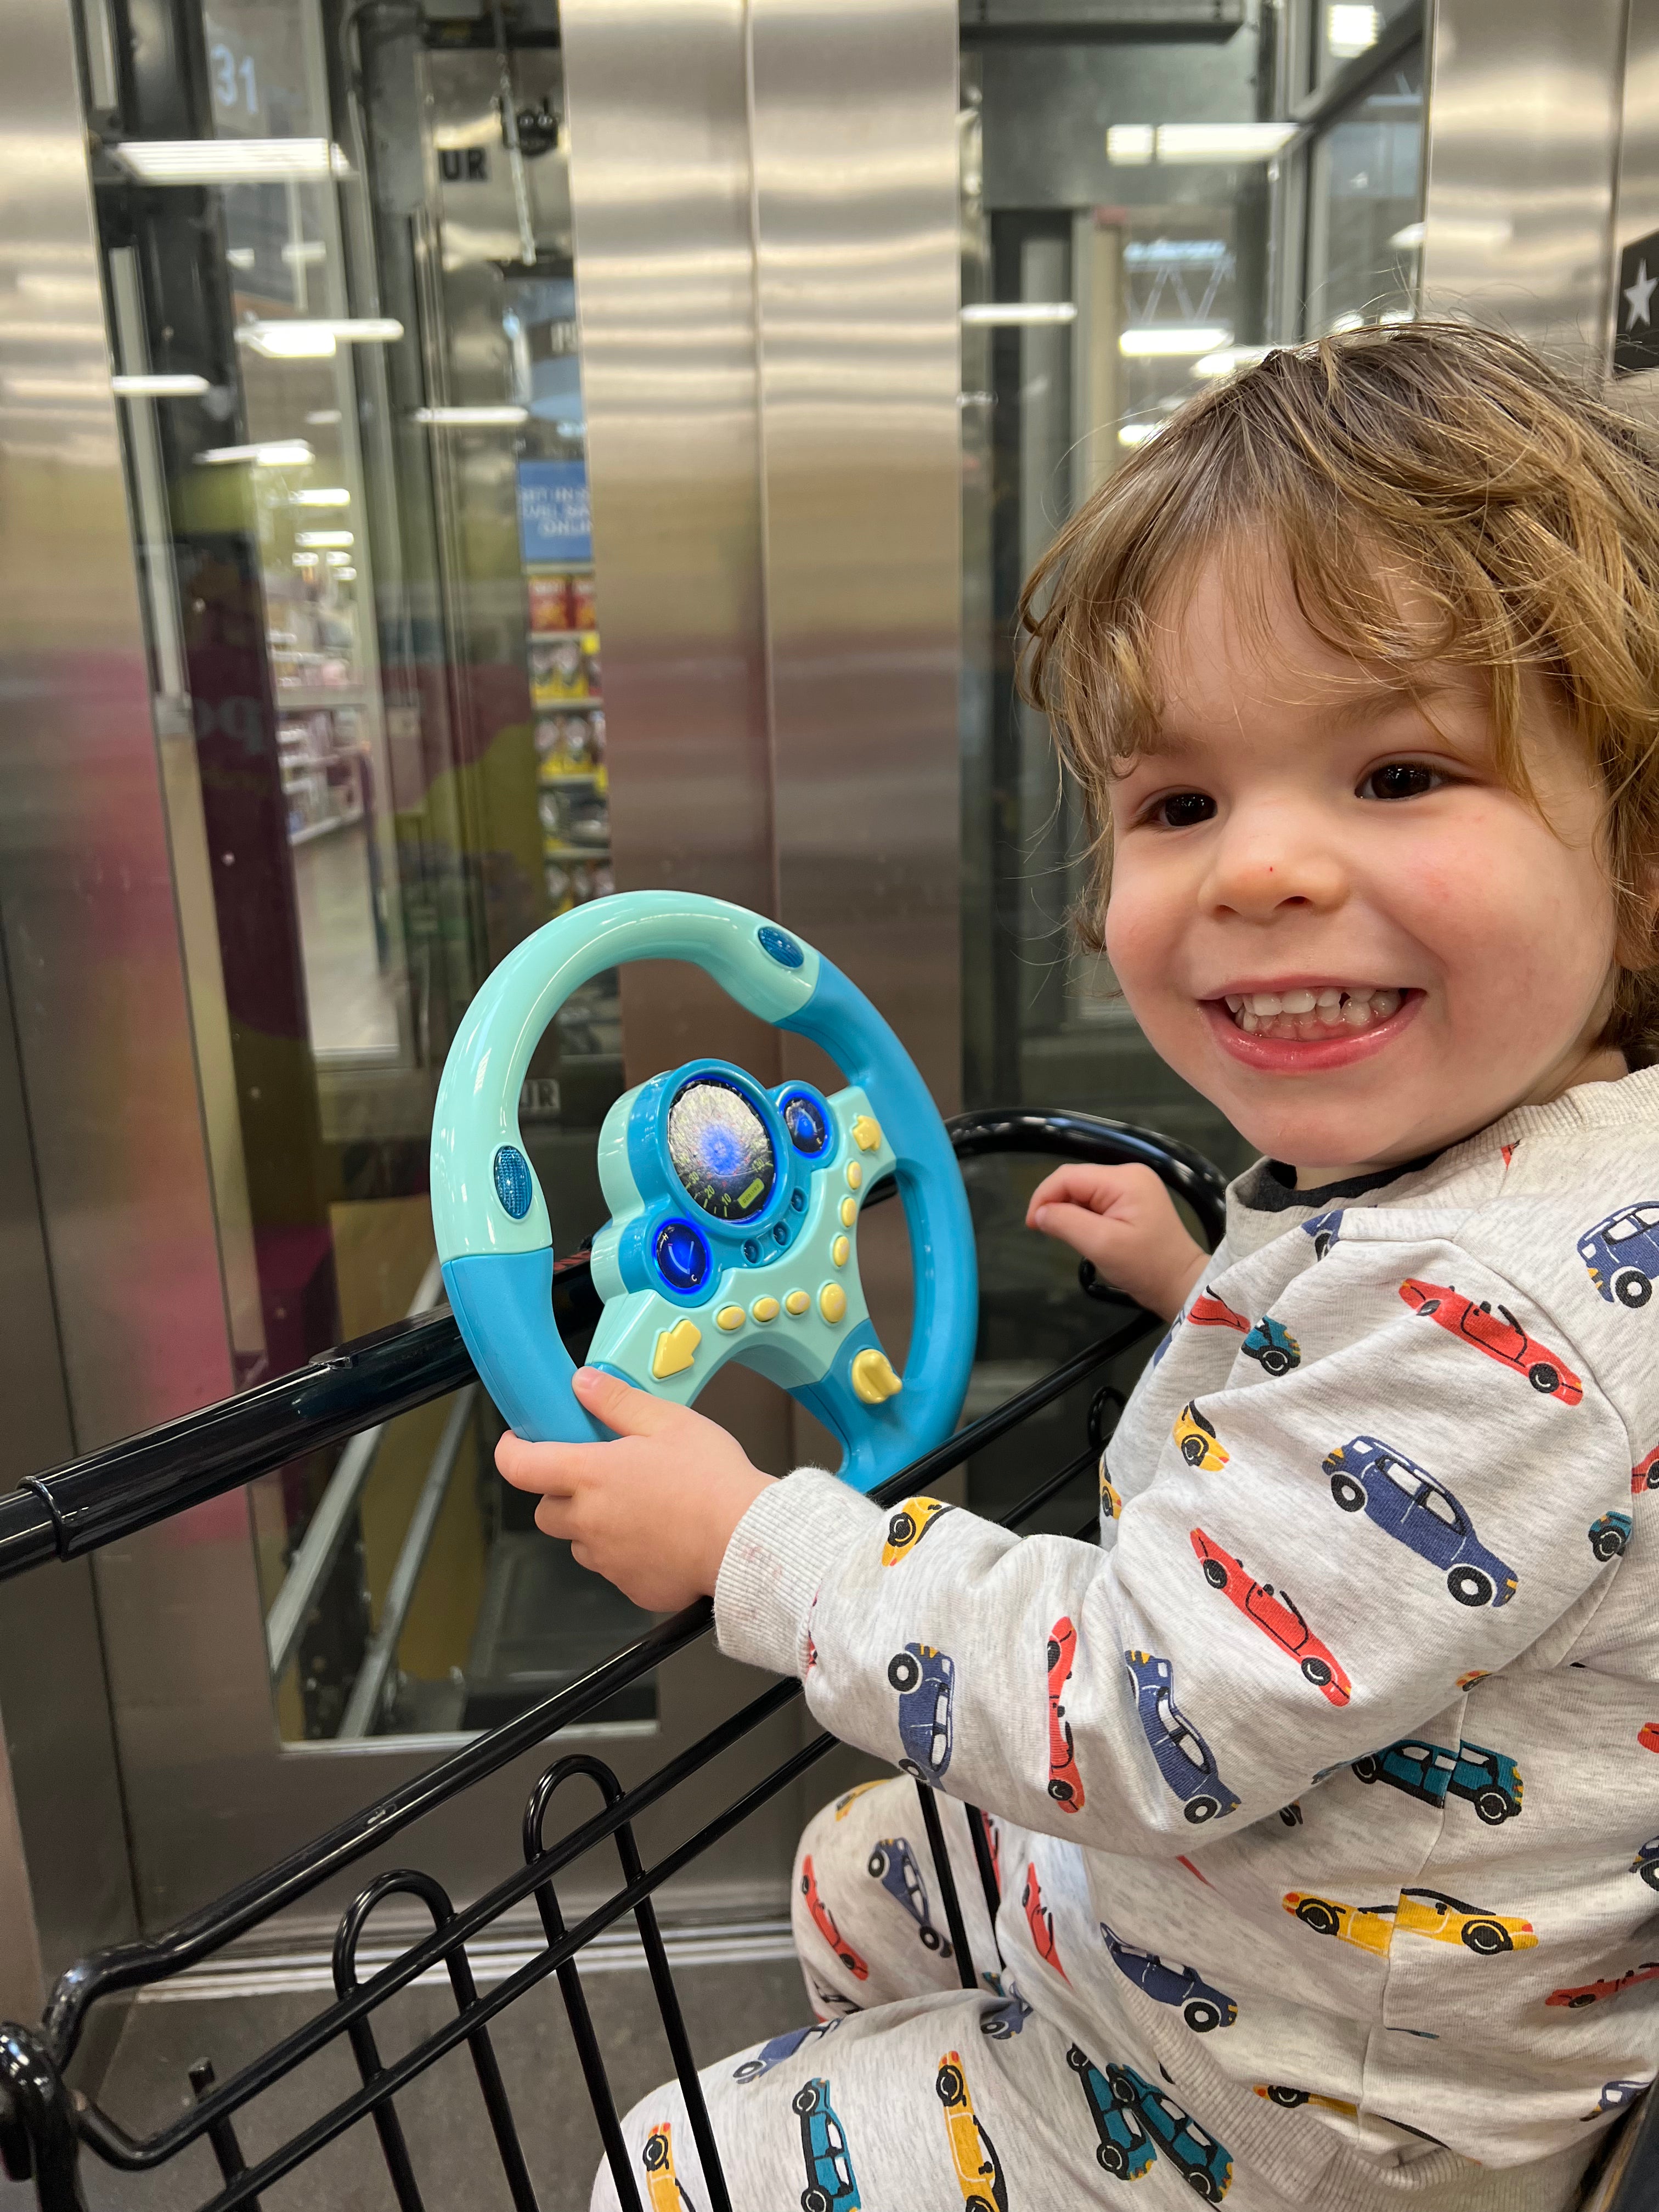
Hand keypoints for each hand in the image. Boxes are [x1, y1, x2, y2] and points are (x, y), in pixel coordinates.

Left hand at [495, 1368, 775, 1612]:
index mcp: (592, 1476)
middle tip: (602, 1476)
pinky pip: (613, 1567)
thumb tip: (583, 1384)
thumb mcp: (669, 1422)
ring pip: (580, 1541)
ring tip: (642, 1507)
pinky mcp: (630, 1586)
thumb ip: (618, 1401)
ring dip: (595, 1525)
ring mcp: (608, 1559)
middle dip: (563, 1493)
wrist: (748, 1541)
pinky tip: (661, 1535)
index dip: (511, 1451)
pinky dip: (626, 1552)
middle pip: (547, 1510)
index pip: (520, 1467)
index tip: (519, 1442)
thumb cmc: (714, 1480)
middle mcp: (590, 1522)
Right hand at [1026, 1163, 1207, 1321]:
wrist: (1181, 1284)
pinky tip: (1087, 1235)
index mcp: (1124, 1179)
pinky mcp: (1133, 1200)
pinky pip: (1096, 1201)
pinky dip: (1084, 1217)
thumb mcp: (1101, 1245)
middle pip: (1076, 1181)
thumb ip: (1066, 1223)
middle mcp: (1129, 1174)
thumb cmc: (1146, 1267)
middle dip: (1057, 1205)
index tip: (1032, 1225)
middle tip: (1047, 1234)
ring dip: (1070, 1213)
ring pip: (1084, 1192)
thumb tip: (1039, 1213)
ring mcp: (1133, 1186)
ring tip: (1072, 1238)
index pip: (1069, 1176)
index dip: (1044, 1197)